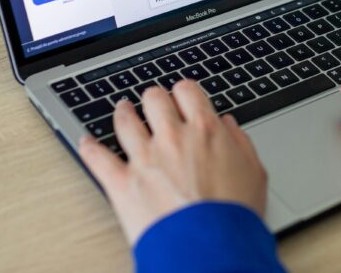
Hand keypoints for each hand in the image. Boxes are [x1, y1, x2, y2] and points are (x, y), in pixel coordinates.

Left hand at [78, 80, 267, 243]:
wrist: (212, 248)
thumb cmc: (235, 215)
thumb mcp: (254, 172)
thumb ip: (240, 142)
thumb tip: (229, 126)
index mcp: (205, 130)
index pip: (187, 91)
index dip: (184, 92)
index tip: (183, 97)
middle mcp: (172, 136)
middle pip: (154, 99)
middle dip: (155, 99)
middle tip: (155, 105)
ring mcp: (144, 158)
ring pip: (125, 121)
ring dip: (123, 113)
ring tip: (122, 110)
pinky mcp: (122, 183)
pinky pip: (97, 157)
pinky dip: (89, 147)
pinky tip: (86, 141)